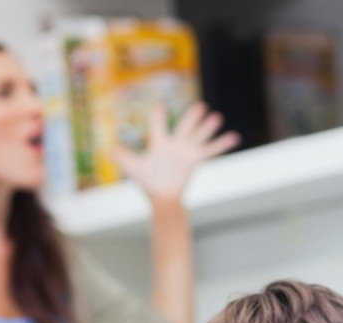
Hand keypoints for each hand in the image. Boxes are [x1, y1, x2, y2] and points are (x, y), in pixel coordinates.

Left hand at [116, 102, 239, 205]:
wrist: (162, 197)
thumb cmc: (147, 182)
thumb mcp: (134, 167)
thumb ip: (123, 157)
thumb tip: (107, 150)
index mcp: (159, 142)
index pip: (158, 125)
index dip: (158, 116)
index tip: (159, 105)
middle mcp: (174, 144)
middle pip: (184, 127)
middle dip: (192, 118)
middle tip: (200, 106)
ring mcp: (186, 151)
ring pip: (198, 136)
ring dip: (207, 127)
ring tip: (217, 117)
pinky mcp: (195, 159)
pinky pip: (210, 150)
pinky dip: (222, 144)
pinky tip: (235, 137)